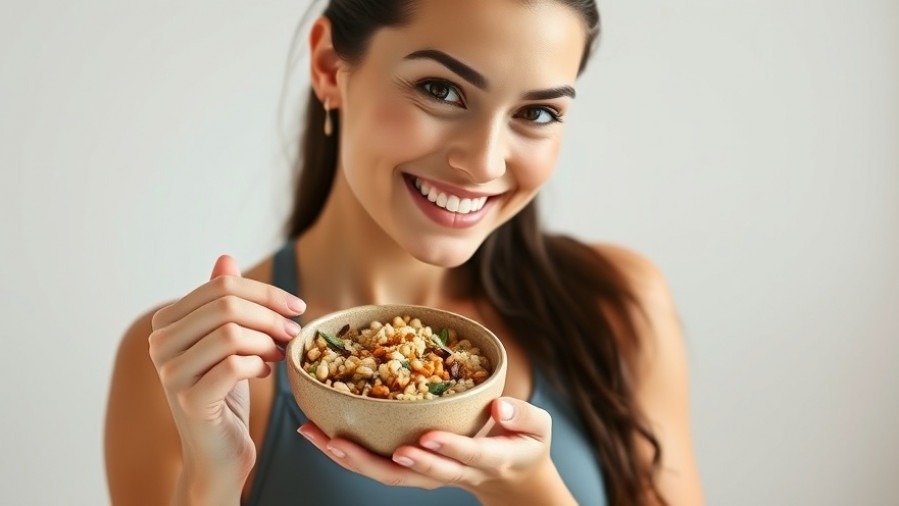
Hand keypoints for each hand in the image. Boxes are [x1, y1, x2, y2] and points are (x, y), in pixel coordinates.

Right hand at [148, 255, 305, 495]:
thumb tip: (226, 258)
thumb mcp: (228, 343)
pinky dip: (260, 365)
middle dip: (271, 314)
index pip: (222, 287)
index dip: (266, 293)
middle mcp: (159, 344)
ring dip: (268, 341)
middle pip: (226, 305)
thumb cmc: (225, 393)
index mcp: (166, 323)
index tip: (296, 309)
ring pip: (232, 332)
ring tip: (279, 354)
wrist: (219, 451)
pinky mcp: (190, 401)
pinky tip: (265, 374)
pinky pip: (235, 364)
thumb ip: (222, 302)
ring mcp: (170, 373)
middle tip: (294, 332)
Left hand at [298, 397, 564, 501]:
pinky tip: (321, 435)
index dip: (445, 450)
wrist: (512, 475)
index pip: (466, 457)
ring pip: (388, 475)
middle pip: (413, 475)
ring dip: (350, 459)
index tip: (423, 439)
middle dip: (375, 462)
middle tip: (342, 443)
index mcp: (488, 459)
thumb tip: (499, 405)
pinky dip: (349, 455)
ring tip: (316, 436)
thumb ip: (523, 415)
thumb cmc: (524, 442)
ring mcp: (431, 474)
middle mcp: (454, 471)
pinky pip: (380, 467)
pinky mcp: (415, 469)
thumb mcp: (537, 428)